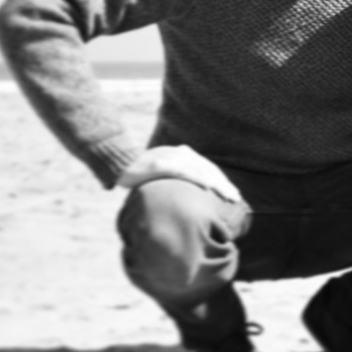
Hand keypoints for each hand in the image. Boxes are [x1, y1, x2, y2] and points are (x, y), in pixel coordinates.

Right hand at [116, 145, 240, 202]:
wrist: (116, 164)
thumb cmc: (141, 175)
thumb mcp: (164, 176)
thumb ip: (179, 181)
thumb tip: (196, 198)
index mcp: (182, 154)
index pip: (207, 168)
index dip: (221, 181)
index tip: (233, 194)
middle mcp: (178, 153)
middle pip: (206, 168)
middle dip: (223, 184)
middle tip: (235, 198)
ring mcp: (169, 156)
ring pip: (198, 169)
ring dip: (215, 183)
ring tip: (227, 195)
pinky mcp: (159, 163)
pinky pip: (182, 171)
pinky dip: (196, 178)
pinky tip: (208, 186)